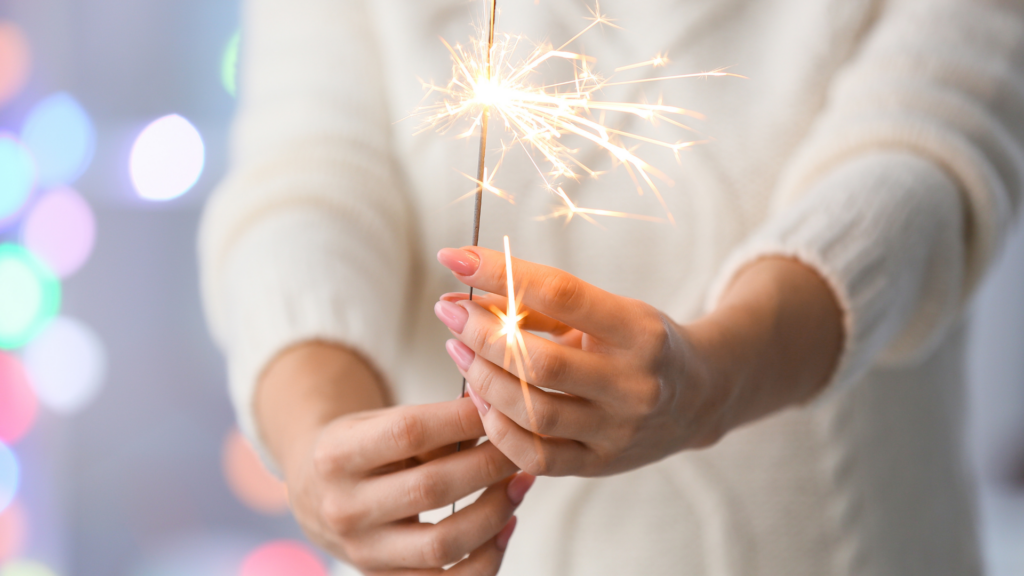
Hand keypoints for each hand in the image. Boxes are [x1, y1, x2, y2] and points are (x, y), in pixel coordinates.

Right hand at [257, 343, 534, 574]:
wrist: (314, 496)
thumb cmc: (361, 450)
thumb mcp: (379, 423)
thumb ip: (433, 422)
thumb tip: (495, 409)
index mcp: (337, 456)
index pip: (409, 432)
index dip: (463, 419)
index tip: (499, 407)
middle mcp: (344, 508)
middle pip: (432, 488)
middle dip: (490, 465)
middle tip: (521, 447)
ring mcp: (364, 551)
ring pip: (444, 543)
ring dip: (496, 511)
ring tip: (520, 483)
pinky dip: (488, 557)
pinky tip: (506, 525)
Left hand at [433, 247, 842, 477]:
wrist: (701, 397)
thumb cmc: (641, 343)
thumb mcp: (609, 312)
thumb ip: (543, 306)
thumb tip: (466, 293)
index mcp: (638, 329)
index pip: (560, 293)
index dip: (500, 272)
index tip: (454, 257)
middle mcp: (634, 383)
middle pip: (539, 360)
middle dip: (482, 333)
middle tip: (449, 313)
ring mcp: (619, 430)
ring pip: (534, 410)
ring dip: (483, 379)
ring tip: (459, 352)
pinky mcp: (602, 464)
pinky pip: (537, 456)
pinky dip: (499, 429)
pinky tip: (482, 401)